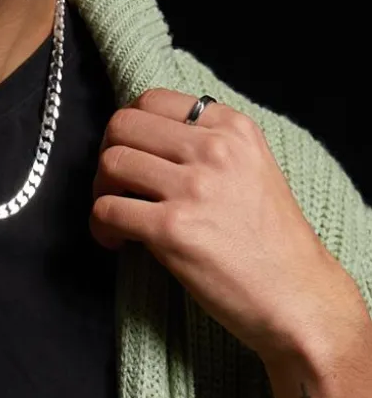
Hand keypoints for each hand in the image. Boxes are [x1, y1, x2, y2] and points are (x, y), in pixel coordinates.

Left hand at [89, 88, 362, 361]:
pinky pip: (107, 210)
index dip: (129, 127)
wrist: (298, 297)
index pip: (152, 99)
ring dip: (101, 190)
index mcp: (232, 128)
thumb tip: (144, 135)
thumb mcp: (252, 166)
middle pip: (123, 125)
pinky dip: (100, 226)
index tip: (130, 151)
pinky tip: (115, 240)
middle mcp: (213, 150)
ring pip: (111, 163)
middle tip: (115, 184)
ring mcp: (193, 188)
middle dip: (107, 153)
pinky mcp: (173, 229)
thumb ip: (206, 142)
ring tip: (116, 214)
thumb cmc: (270, 238)